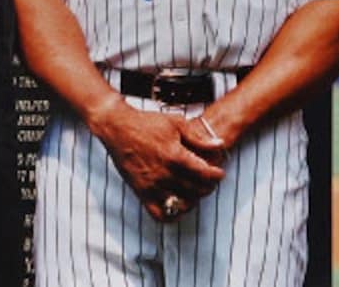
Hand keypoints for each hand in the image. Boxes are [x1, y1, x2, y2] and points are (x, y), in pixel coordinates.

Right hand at [88, 98, 225, 221]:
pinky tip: (178, 203)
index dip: (216, 176)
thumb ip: (199, 137)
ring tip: (195, 191)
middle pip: (196, 190)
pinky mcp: (141, 193)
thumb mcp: (177, 123)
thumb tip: (220, 145)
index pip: (204, 174)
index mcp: (175, 156)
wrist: (118, 128)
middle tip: (209, 181)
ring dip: (194, 200)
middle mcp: (164, 174)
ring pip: (181, 204)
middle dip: (208, 187)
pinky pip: (160, 215)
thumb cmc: (147, 123)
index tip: (219, 173)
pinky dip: (172, 214)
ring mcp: (152, 186)